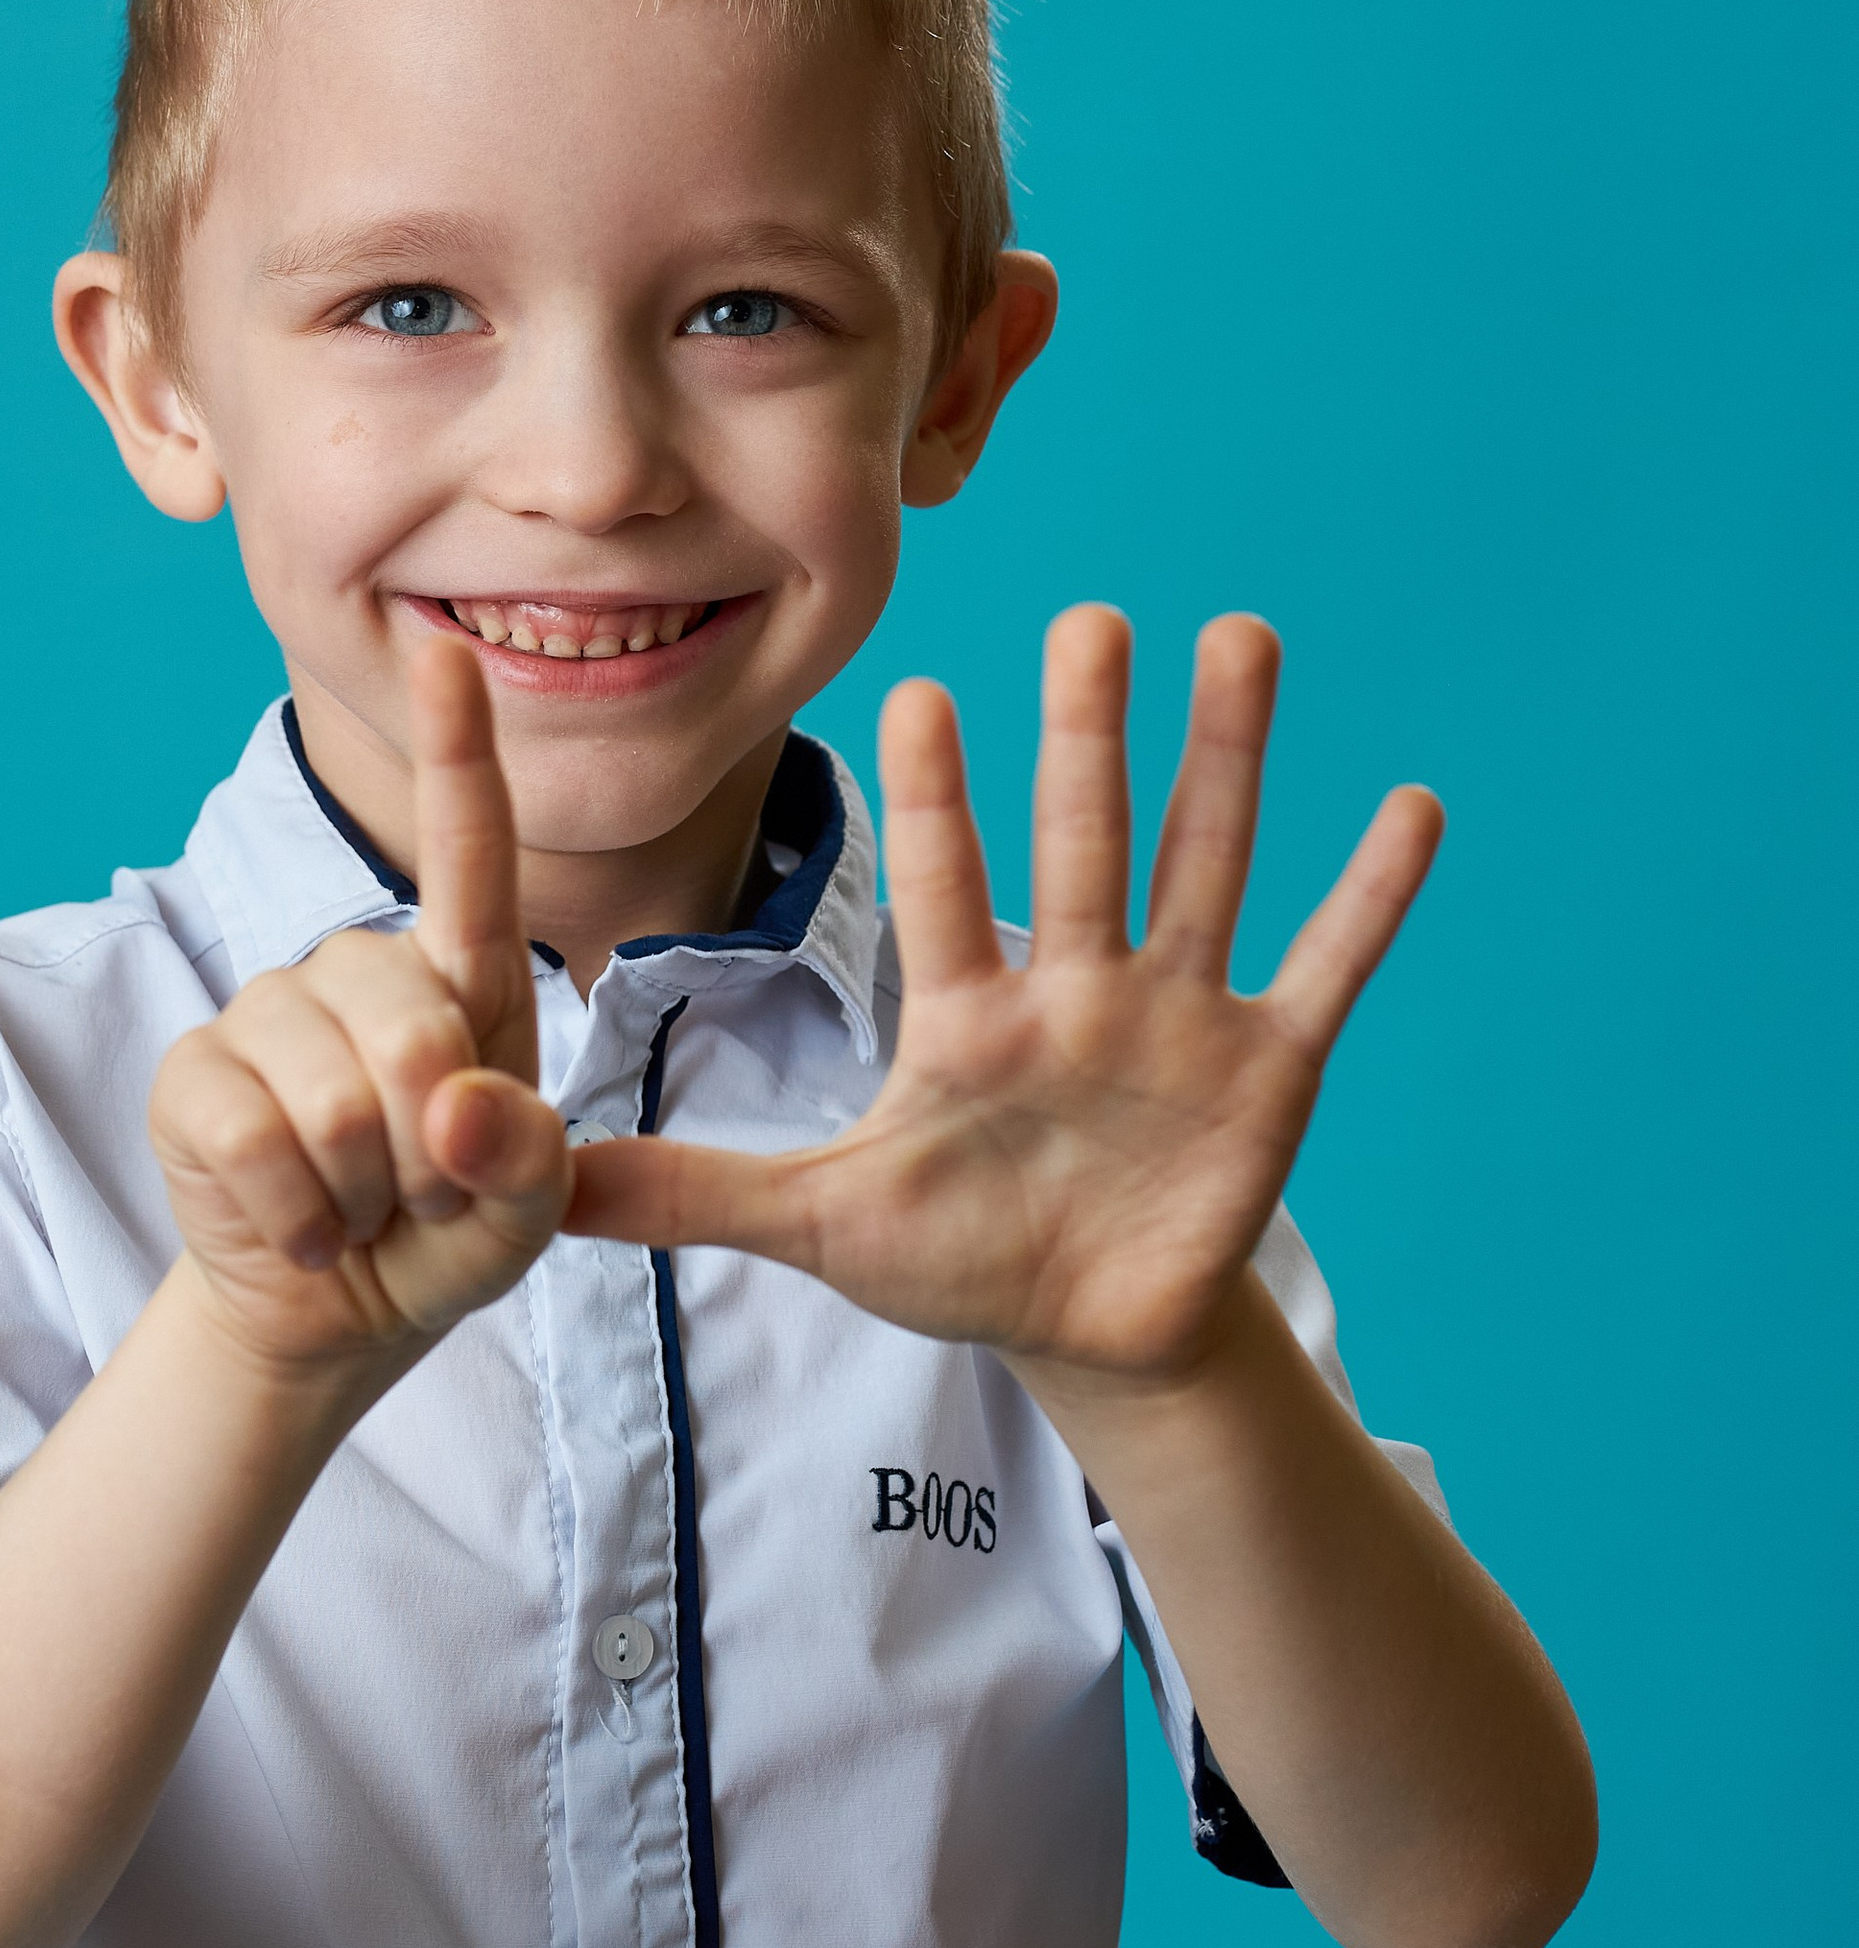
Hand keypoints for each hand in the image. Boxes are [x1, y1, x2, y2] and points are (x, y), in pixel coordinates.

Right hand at [149, 639, 570, 1389]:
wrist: (338, 1309)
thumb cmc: (447, 1233)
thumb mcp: (525, 1213)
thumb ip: (527, 1159)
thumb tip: (454, 1105)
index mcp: (461, 976)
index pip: (467, 850)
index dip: (456, 751)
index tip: (447, 654)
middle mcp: (360, 969)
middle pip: (411, 1030)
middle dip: (432, 1150)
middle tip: (423, 1192)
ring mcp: (267, 1013)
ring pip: (331, 1099)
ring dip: (363, 1190)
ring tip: (362, 1204)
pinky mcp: (192, 1076)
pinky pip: (252, 1140)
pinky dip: (296, 1213)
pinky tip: (306, 1226)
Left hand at [565, 607, 1442, 1395]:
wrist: (1092, 1331)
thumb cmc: (961, 1256)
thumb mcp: (822, 1226)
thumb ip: (691, 1193)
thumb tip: (536, 1178)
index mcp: (972, 1016)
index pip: (947, 886)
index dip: (937, 801)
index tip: (919, 692)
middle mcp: (1078, 988)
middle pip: (1083, 841)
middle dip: (1086, 736)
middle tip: (1088, 615)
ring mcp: (1178, 1018)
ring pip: (1205, 864)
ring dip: (1228, 759)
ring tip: (1241, 637)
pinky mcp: (1269, 1070)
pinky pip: (1327, 968)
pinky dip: (1370, 897)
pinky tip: (1412, 804)